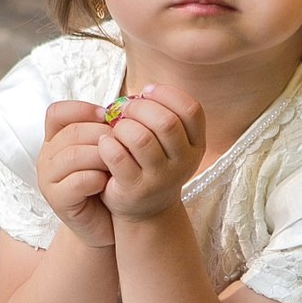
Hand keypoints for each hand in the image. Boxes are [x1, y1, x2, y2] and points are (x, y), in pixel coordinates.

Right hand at [36, 100, 115, 247]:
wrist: (104, 225)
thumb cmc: (106, 184)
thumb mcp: (104, 153)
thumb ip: (104, 132)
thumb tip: (121, 109)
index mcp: (55, 140)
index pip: (57, 113)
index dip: (82, 109)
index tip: (107, 117)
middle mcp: (47, 156)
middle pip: (70, 133)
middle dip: (101, 135)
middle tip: (123, 143)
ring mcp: (48, 179)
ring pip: (73, 156)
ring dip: (101, 157)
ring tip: (117, 164)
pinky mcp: (57, 200)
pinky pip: (76, 181)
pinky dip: (96, 179)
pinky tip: (107, 183)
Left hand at [98, 85, 204, 220]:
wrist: (146, 210)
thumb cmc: (153, 164)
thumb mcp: (168, 142)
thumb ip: (160, 116)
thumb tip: (137, 96)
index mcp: (196, 145)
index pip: (191, 110)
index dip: (167, 94)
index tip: (146, 92)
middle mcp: (184, 163)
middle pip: (166, 122)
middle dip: (139, 108)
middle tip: (124, 110)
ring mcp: (161, 179)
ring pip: (141, 138)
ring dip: (122, 126)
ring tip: (115, 129)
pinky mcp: (136, 189)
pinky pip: (118, 156)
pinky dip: (107, 144)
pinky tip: (105, 143)